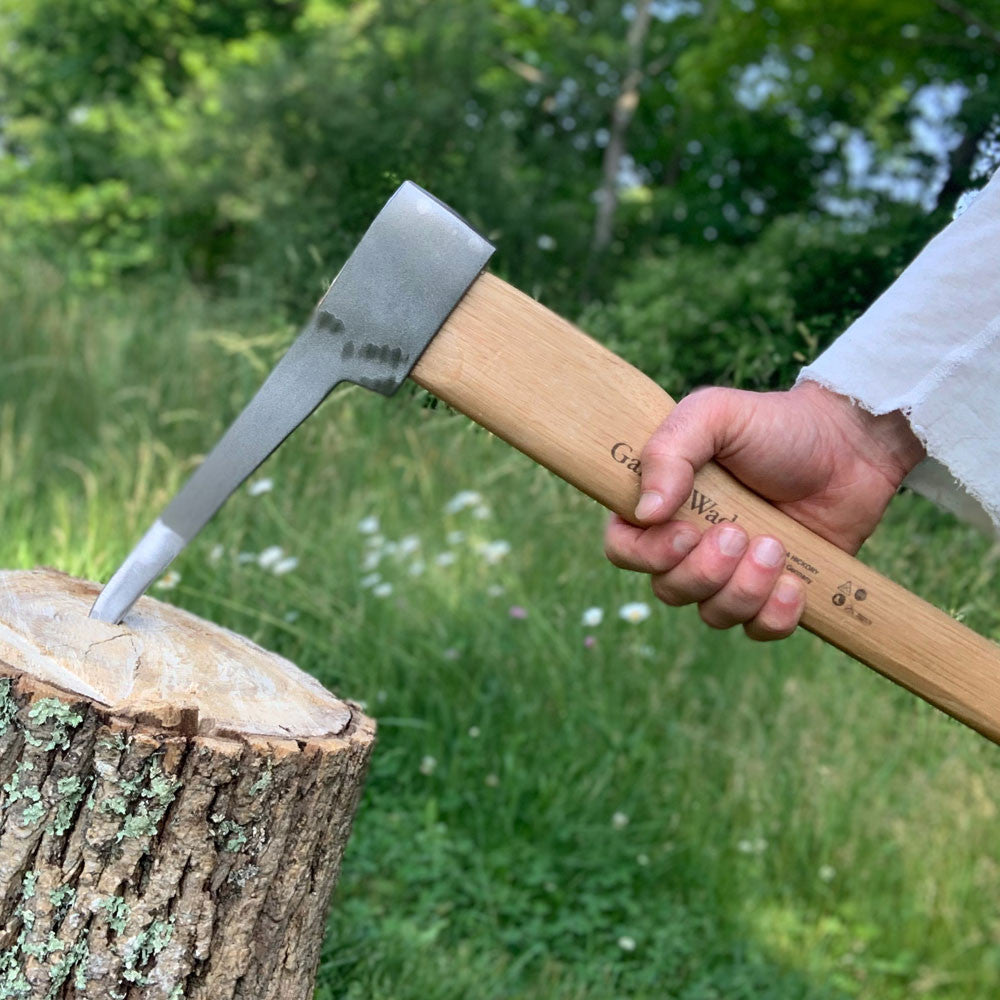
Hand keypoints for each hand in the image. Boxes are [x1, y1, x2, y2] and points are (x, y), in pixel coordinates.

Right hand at [604, 381, 925, 639]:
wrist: (851, 446)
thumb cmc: (776, 425)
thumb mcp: (714, 414)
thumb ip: (668, 452)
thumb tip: (645, 513)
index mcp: (664, 504)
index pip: (624, 549)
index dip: (647, 555)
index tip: (686, 532)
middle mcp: (691, 545)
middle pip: (668, 591)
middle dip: (706, 571)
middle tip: (740, 533)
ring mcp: (733, 573)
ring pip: (714, 614)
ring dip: (745, 589)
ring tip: (777, 546)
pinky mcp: (775, 593)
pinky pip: (759, 630)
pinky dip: (775, 616)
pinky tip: (795, 584)